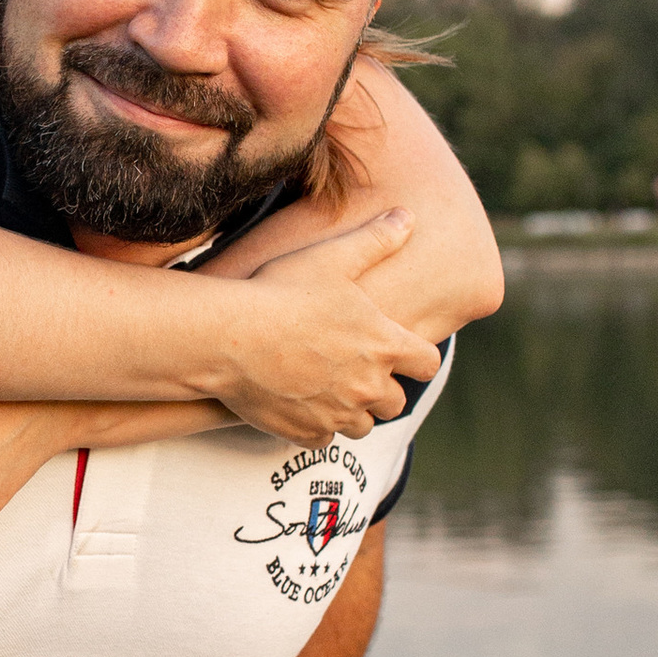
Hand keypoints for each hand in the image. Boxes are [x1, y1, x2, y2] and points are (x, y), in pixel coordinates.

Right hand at [217, 209, 442, 440]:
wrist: (229, 337)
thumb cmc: (281, 292)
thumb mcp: (333, 257)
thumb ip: (376, 240)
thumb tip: (408, 216)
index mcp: (385, 345)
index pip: (428, 364)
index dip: (419, 359)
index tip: (407, 355)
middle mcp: (368, 386)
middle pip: (395, 403)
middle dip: (383, 390)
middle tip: (360, 373)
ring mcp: (337, 414)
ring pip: (361, 426)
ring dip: (352, 412)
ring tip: (331, 392)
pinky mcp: (305, 432)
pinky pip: (323, 440)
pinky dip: (316, 427)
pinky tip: (301, 406)